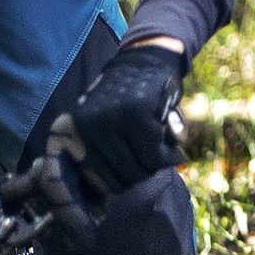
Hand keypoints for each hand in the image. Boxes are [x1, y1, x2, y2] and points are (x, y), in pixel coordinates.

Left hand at [51, 39, 187, 200]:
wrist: (147, 58)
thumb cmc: (130, 97)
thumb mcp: (107, 120)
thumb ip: (105, 151)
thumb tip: (107, 196)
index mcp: (80, 128)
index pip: (97, 176)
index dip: (119, 183)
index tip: (133, 177)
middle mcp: (92, 125)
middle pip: (120, 176)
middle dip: (141, 176)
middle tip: (154, 164)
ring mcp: (113, 120)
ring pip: (139, 169)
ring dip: (156, 168)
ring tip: (164, 156)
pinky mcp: (138, 117)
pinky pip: (155, 156)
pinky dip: (169, 158)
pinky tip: (174, 151)